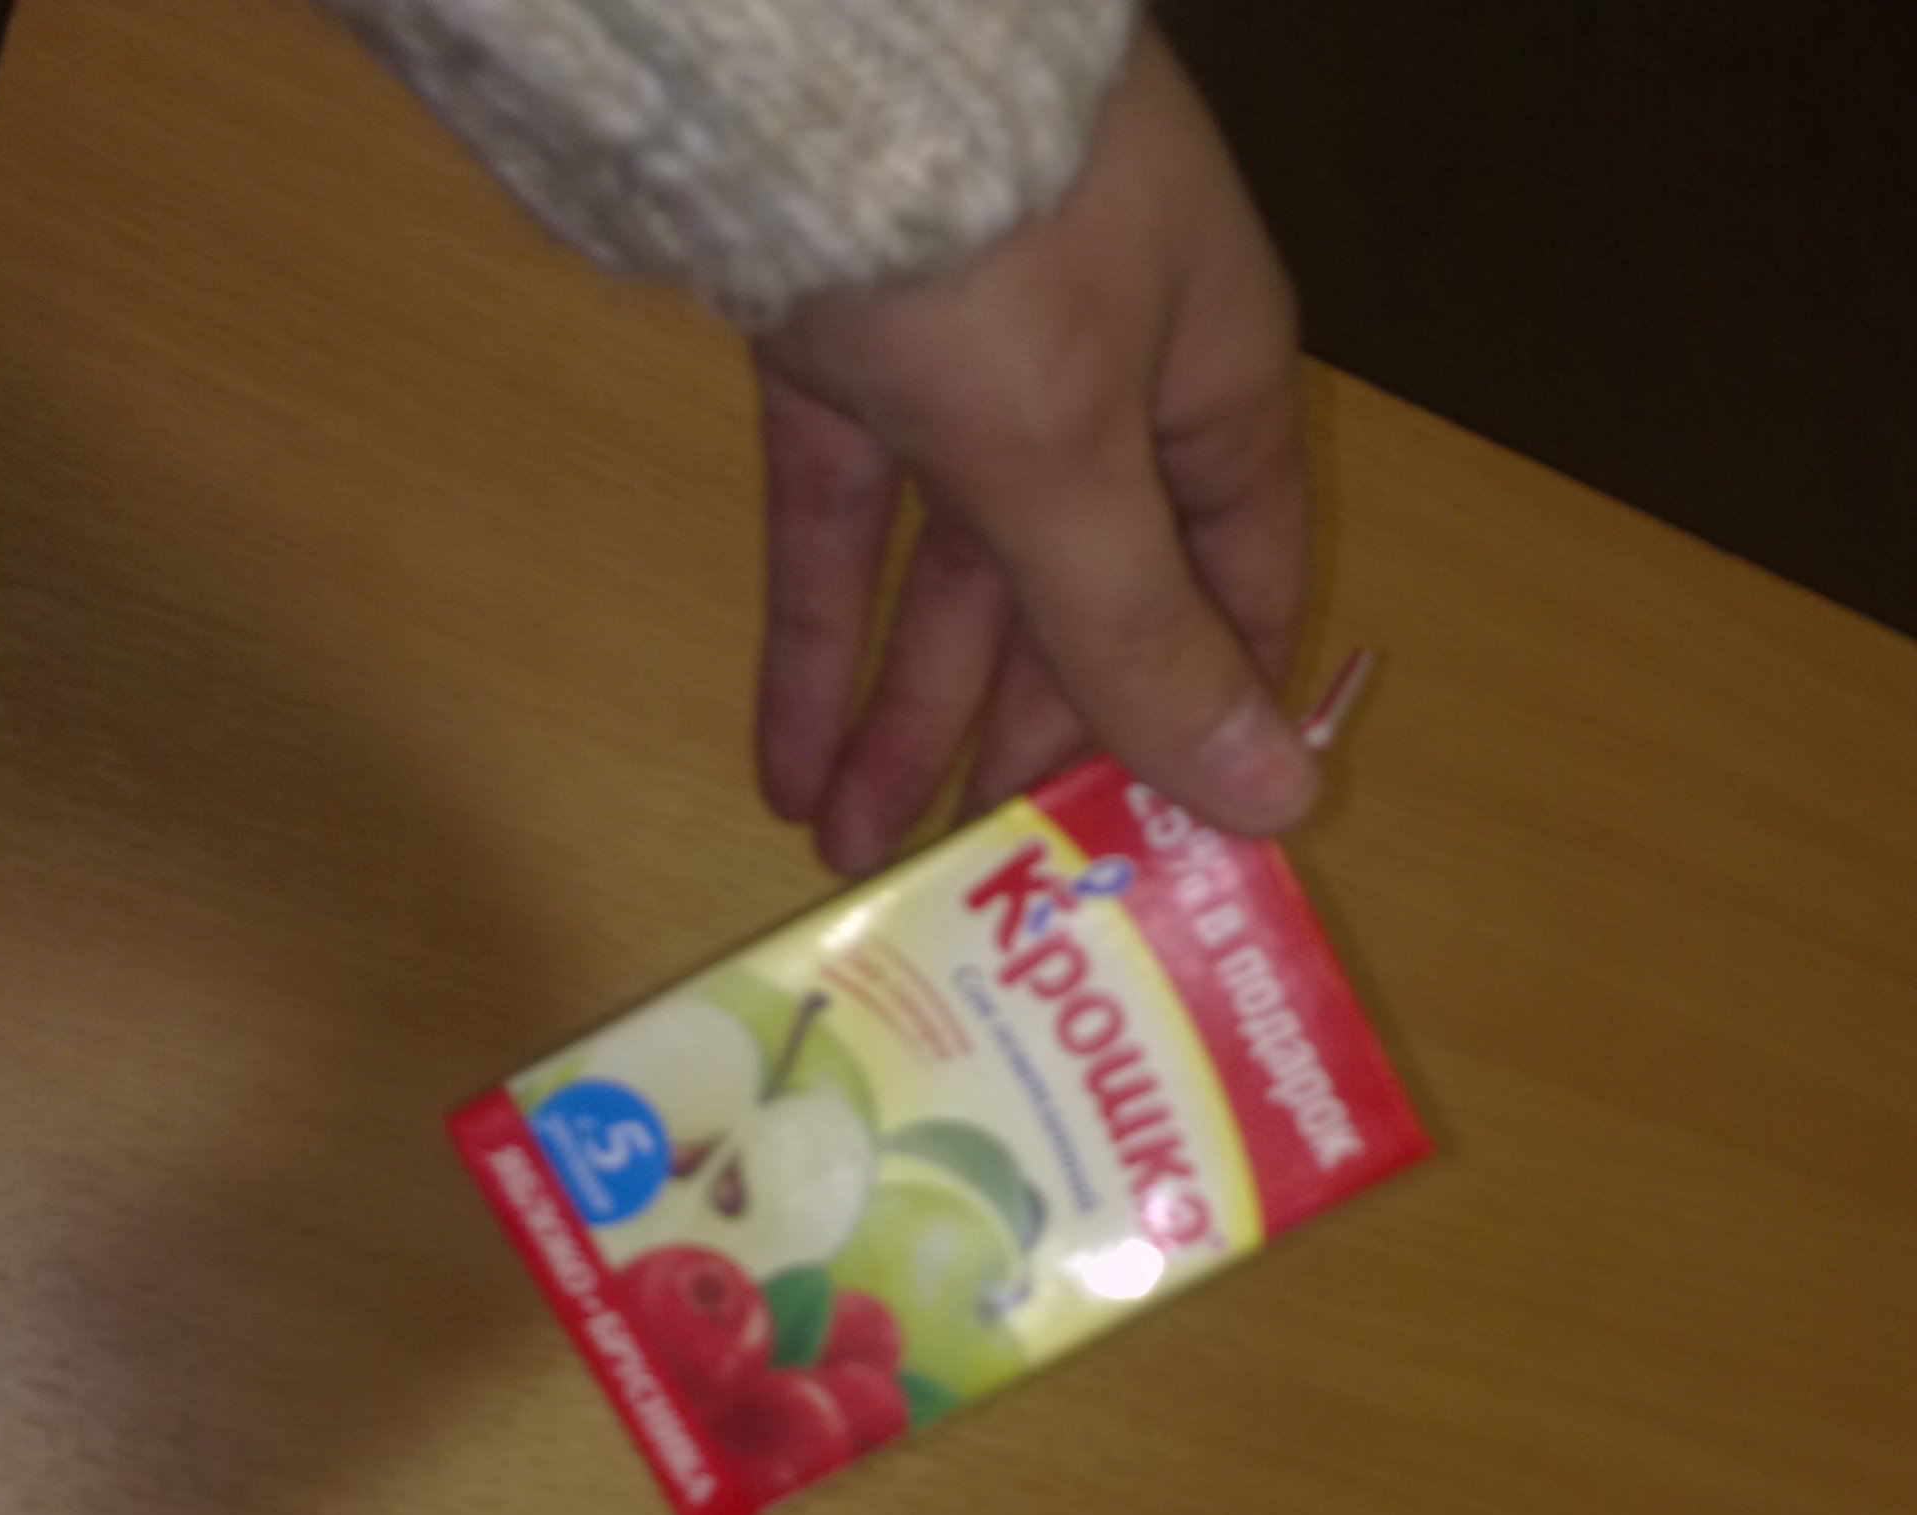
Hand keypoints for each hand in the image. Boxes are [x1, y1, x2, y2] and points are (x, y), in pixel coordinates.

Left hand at [751, 21, 1314, 875]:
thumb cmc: (986, 237)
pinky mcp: (839, 342)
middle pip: (1076, 600)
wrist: (790, 37)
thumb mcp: (1071, 457)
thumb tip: (1283, 801)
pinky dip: (815, 635)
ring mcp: (963, 352)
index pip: (1238, 577)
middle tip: (975, 879)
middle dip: (1017, 740)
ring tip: (845, 854)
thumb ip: (1149, 636)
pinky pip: (842, 519)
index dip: (1206, 709)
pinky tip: (782, 758)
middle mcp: (1097, 369)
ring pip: (947, 572)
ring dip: (900, 715)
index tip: (1166, 845)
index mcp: (1206, 376)